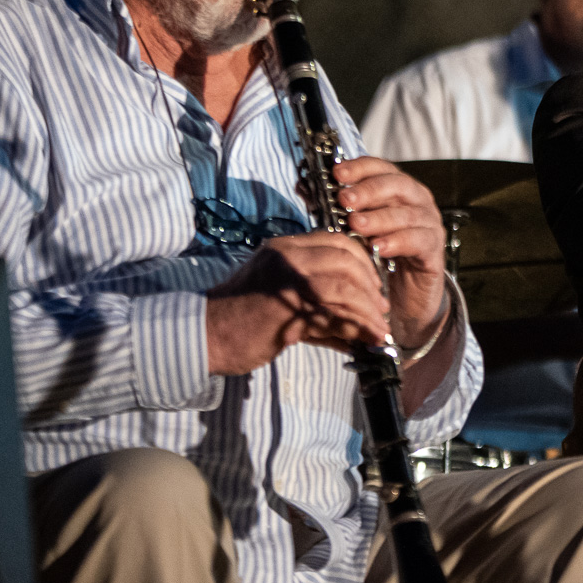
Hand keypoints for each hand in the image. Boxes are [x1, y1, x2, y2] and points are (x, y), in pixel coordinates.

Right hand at [205, 232, 391, 375]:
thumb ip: (319, 304)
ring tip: (378, 329)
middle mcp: (287, 256)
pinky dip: (355, 327)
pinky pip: (331, 313)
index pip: (338, 241)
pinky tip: (365, 341)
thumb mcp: (282, 299)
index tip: (374, 285)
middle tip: (380, 308)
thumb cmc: (241, 322)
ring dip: (367, 310)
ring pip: (343, 286)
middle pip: (346, 260)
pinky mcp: (285, 307)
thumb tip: (358, 324)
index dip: (363, 262)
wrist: (202, 337)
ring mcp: (286, 279)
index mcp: (285, 248)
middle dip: (371, 285)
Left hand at [332, 157, 449, 346]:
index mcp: (397, 190)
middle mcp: (417, 202)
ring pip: (408, 214)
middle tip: (344, 200)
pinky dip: (398, 242)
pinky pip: (419, 241)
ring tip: (356, 224)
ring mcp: (429, 225)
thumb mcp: (352, 231)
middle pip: (397, 185)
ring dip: (380, 217)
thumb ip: (332, 208)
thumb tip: (303, 184)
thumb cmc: (374, 258)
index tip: (337, 173)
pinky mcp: (434, 251)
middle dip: (369, 191)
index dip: (360, 168)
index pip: (381, 168)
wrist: (401, 299)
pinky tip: (379, 247)